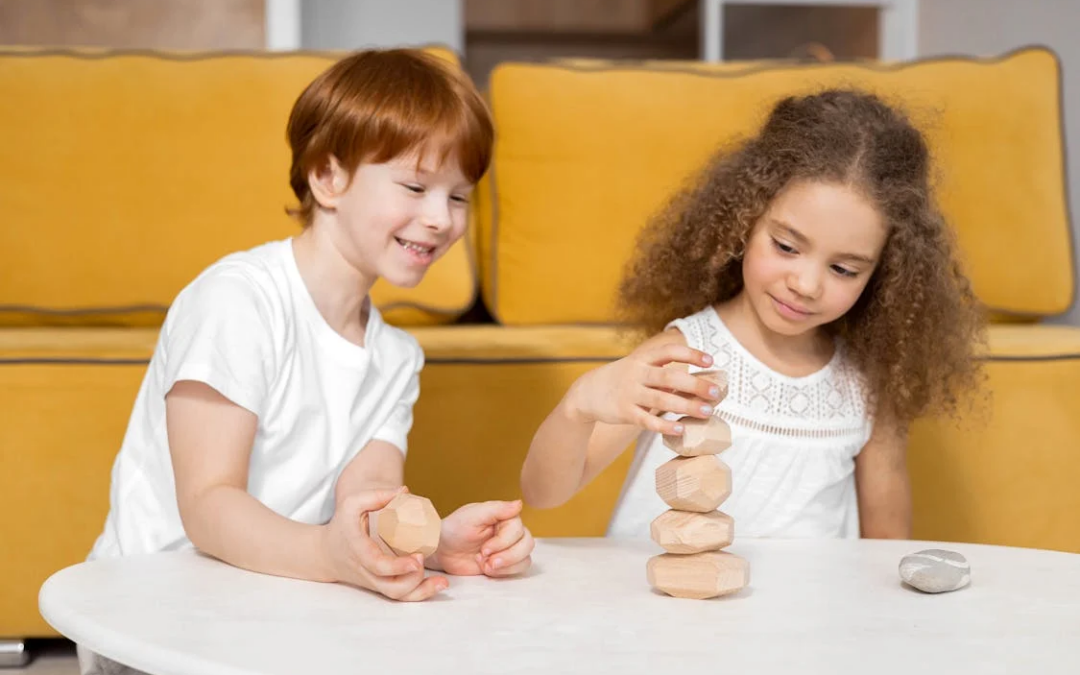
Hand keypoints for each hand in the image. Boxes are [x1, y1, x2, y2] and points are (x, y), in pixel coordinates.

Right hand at [321, 487, 447, 600]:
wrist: (327, 555)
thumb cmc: (342, 525)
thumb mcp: (352, 504)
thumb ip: (377, 495)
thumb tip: (405, 491)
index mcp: (360, 552)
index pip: (378, 566)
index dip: (398, 567)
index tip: (417, 559)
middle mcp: (368, 572)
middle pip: (391, 588)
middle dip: (412, 581)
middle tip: (423, 561)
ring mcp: (375, 582)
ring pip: (398, 597)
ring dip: (421, 592)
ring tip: (442, 582)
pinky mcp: (382, 586)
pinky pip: (401, 596)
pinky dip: (420, 594)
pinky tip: (437, 584)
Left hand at [435, 500, 533, 576]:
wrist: (443, 550)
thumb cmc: (454, 529)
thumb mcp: (472, 516)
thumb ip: (497, 509)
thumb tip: (519, 503)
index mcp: (504, 517)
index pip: (518, 529)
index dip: (503, 542)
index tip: (485, 549)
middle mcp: (510, 531)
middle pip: (527, 544)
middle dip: (508, 556)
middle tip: (487, 561)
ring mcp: (509, 547)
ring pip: (525, 557)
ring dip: (507, 565)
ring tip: (486, 565)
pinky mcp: (506, 563)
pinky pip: (519, 568)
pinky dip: (505, 572)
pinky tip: (489, 569)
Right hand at [565, 336, 720, 434]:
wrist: (585, 393)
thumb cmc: (621, 380)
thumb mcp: (637, 368)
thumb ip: (662, 372)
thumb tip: (695, 380)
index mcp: (642, 359)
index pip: (669, 352)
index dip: (690, 354)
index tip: (711, 361)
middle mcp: (636, 373)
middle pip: (669, 377)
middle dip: (695, 385)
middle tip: (716, 392)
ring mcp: (629, 393)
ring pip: (662, 399)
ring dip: (687, 406)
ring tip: (708, 412)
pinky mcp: (624, 412)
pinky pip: (647, 420)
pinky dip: (664, 425)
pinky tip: (680, 429)